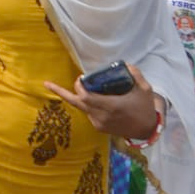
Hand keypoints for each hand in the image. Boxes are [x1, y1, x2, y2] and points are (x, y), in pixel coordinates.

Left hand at [44, 63, 159, 139]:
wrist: (146, 130)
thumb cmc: (145, 107)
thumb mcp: (145, 89)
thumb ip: (135, 74)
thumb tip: (124, 64)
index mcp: (112, 106)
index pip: (85, 97)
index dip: (78, 87)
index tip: (81, 78)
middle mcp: (101, 116)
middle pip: (75, 103)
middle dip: (61, 92)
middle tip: (48, 84)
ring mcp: (98, 123)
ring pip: (81, 108)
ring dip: (78, 96)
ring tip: (80, 86)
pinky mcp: (98, 127)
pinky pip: (88, 113)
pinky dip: (87, 104)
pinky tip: (94, 98)